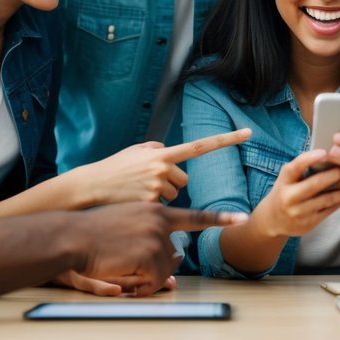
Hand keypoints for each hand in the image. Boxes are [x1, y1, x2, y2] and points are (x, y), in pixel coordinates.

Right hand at [75, 129, 251, 204]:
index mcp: (161, 154)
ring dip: (160, 194)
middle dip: (170, 181)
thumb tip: (173, 155)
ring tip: (138, 190)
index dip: (226, 139)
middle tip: (146, 181)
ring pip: (174, 194)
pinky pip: (163, 207)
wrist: (90, 187)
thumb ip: (158, 150)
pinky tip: (135, 202)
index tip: (248, 132)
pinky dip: (152, 206)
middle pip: (183, 179)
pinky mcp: (151, 206)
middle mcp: (162, 168)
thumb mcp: (136, 151)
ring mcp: (157, 188)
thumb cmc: (115, 168)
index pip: (199, 146)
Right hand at [75, 202, 246, 295]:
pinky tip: (122, 276)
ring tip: (121, 268)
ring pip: (163, 270)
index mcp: (156, 211)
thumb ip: (152, 234)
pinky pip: (155, 281)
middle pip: (172, 256)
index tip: (242, 218)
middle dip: (156, 269)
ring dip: (145, 279)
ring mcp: (155, 236)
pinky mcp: (148, 253)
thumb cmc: (94, 232)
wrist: (73, 236)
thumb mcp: (126, 221)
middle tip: (130, 266)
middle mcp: (159, 220)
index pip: (195, 216)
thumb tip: (176, 260)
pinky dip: (142, 287)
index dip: (220, 219)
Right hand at [250, 149, 339, 238]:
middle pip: (314, 184)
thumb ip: (302, 168)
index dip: (309, 159)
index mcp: (284, 182)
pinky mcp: (308, 223)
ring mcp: (298, 212)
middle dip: (334, 175)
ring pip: (326, 199)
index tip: (324, 152)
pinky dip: (339, 201)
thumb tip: (329, 155)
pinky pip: (328, 210)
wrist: (273, 220)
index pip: (295, 168)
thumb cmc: (285, 191)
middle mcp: (289, 198)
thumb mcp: (287, 179)